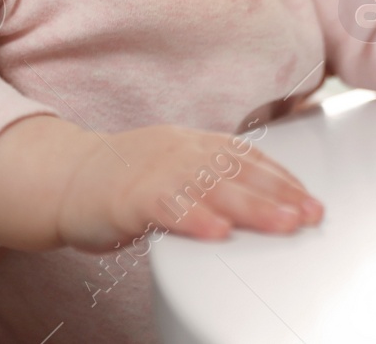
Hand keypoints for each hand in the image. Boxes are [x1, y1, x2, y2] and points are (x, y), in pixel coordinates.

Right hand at [54, 124, 323, 251]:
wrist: (64, 178)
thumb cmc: (123, 180)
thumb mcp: (173, 168)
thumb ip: (211, 180)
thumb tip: (261, 200)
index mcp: (193, 144)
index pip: (247, 157)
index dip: (282, 177)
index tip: (310, 198)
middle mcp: (179, 151)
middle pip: (238, 172)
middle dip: (279, 194)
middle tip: (311, 214)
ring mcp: (155, 171)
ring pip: (211, 188)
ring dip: (252, 207)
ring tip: (283, 223)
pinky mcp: (129, 196)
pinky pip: (167, 207)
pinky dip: (195, 219)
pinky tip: (218, 232)